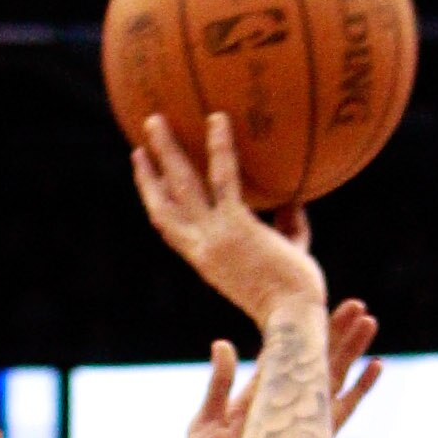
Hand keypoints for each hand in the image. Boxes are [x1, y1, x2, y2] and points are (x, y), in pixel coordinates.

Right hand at [134, 112, 325, 329]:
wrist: (294, 317)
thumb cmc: (296, 295)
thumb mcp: (289, 258)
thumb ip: (288, 230)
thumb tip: (293, 202)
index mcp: (205, 259)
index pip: (171, 228)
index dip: (155, 201)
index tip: (146, 176)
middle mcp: (202, 248)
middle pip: (164, 205)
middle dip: (149, 173)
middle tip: (140, 141)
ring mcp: (215, 236)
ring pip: (181, 187)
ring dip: (166, 152)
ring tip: (156, 120)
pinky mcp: (236, 226)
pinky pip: (223, 178)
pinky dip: (220, 148)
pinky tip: (218, 120)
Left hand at [188, 306, 379, 437]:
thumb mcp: (205, 423)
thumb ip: (218, 384)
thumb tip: (222, 343)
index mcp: (261, 397)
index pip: (286, 354)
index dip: (302, 328)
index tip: (314, 302)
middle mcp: (287, 406)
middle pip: (316, 360)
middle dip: (336, 332)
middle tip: (356, 304)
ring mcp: (303, 423)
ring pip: (333, 377)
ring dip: (352, 350)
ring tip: (369, 321)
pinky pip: (342, 410)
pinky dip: (361, 388)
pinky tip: (377, 367)